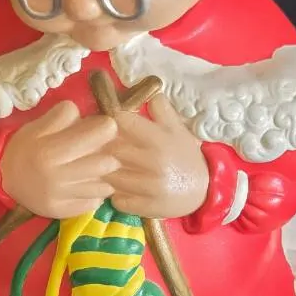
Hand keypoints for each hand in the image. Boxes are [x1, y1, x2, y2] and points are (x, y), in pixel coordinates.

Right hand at [0, 101, 117, 217]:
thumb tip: (92, 116)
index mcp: (50, 150)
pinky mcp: (64, 213)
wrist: (2, 180)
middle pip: (106, 162)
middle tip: (101, 149)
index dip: (106, 127)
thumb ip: (64, 116)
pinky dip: (95, 192)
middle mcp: (57, 177)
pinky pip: (95, 202)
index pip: (100, 133)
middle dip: (109, 152)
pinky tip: (85, 184)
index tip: (101, 128)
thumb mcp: (37, 125)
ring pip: (104, 185)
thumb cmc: (24, 148)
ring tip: (93, 167)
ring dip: (104, 174)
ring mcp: (61, 198)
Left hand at [109, 95, 208, 218]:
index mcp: (159, 138)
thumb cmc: (184, 154)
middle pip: (110, 149)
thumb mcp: (176, 128)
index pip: (120, 122)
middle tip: (91, 144)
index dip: (107, 120)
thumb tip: (146, 88)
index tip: (102, 121)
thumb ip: (160, 108)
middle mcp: (154, 162)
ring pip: (110, 175)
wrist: (203, 190)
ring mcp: (149, 187)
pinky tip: (114, 187)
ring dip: (102, 171)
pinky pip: (116, 199)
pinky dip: (112, 194)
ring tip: (99, 166)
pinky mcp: (146, 207)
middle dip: (99, 146)